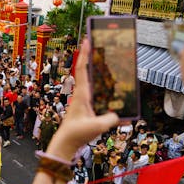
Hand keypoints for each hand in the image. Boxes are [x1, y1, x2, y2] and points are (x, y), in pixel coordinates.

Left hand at [46, 40, 118, 159]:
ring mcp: (84, 100)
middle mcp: (82, 94)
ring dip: (99, 70)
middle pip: (88, 71)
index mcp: (81, 95)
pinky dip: (104, 87)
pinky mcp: (87, 107)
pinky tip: (113, 87)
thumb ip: (109, 119)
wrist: (65, 143)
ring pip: (93, 80)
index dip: (86, 54)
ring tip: (106, 58)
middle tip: (98, 42)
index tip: (87, 40)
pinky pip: (97, 93)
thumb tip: (118, 114)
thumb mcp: (96, 127)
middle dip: (92, 56)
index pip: (83, 70)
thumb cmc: (76, 134)